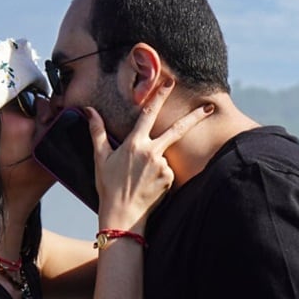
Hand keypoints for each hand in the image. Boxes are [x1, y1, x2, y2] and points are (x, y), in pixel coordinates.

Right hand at [90, 80, 212, 230]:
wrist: (122, 215)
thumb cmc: (108, 187)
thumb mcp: (100, 158)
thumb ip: (97, 131)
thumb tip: (89, 110)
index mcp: (134, 143)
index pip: (149, 113)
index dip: (159, 95)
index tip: (169, 82)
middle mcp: (152, 152)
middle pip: (178, 129)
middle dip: (195, 116)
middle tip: (209, 106)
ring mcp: (162, 166)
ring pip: (165, 156)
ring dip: (157, 163)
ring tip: (141, 180)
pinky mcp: (169, 179)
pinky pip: (167, 172)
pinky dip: (160, 176)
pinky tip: (148, 186)